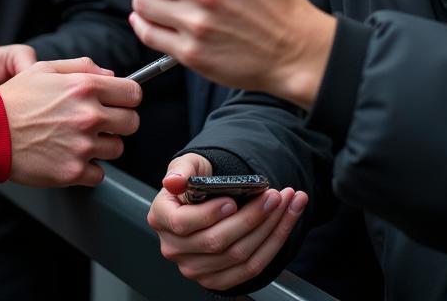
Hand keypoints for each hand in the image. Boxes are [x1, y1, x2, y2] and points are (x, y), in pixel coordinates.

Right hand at [0, 57, 141, 186]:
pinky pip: (99, 174)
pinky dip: (88, 169)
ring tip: (77, 139)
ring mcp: (82, 146)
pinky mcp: (73, 172)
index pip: (133, 93)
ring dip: (102, 145)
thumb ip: (82, 67)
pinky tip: (70, 156)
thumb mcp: (45, 69)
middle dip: (119, 122)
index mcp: (85, 86)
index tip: (120, 102)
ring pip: (116, 149)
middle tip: (99, 122)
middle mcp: (88, 115)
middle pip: (132, 123)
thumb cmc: (15, 99)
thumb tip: (111, 75)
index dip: (127, 97)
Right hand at [149, 153, 307, 291]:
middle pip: (216, 242)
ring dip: (270, 229)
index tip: (232, 200)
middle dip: (251, 217)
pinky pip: (251, 268)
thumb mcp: (186, 165)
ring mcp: (195, 268)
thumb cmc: (195, 180)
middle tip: (273, 196)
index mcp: (161, 218)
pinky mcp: (218, 280)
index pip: (183, 223)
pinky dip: (273, 243)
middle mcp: (174, 248)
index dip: (209, 214)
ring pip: (239, 256)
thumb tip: (174, 182)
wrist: (205, 200)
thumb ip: (180, 170)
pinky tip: (285, 221)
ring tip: (285, 203)